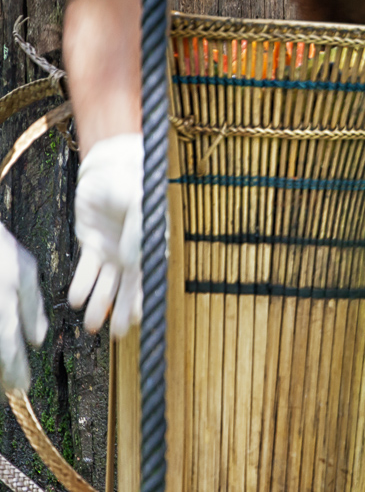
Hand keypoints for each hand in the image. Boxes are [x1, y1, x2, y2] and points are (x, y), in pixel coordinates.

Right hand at [0, 224, 46, 392]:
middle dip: (1, 377)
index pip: (10, 356)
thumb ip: (32, 310)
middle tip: (8, 393)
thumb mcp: (24, 274)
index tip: (21, 389)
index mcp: (3, 319)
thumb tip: (37, 341)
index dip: (15, 375)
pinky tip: (2, 350)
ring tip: (3, 380)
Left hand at [68, 133, 142, 338]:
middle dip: (123, 310)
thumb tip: (134, 262)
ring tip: (91, 326)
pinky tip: (77, 300)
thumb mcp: (139, 204)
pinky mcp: (92, 245)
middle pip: (129, 286)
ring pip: (107, 284)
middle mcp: (133, 251)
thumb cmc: (132, 182)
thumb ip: (138, 232)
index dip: (145, 298)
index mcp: (152, 243)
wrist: (109, 167)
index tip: (142, 318)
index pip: (150, 276)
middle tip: (119, 334)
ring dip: (100, 304)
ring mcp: (113, 249)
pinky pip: (86, 271)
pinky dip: (82, 285)